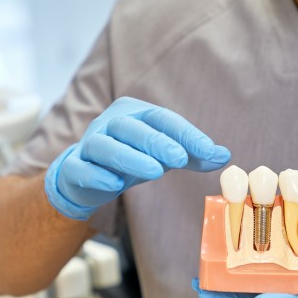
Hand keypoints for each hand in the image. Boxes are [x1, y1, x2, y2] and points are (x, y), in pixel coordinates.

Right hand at [45, 97, 230, 219]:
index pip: (162, 118)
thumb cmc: (130, 159)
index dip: (186, 134)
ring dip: (130, 158)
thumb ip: (193, 155)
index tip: (209, 150)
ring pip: (106, 146)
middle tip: (181, 159)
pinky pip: (81, 168)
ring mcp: (88, 144)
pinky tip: (114, 185)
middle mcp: (109, 123)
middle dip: (157, 142)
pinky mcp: (73, 167)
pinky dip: (97, 175)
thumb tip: (225, 156)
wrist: (84, 176)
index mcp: (133, 113)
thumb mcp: (163, 156)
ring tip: (155, 172)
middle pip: (132, 128)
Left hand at [193, 198, 297, 297]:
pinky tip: (224, 242)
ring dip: (230, 273)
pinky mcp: (292, 270)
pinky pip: (264, 264)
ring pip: (256, 280)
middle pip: (261, 294)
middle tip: (203, 284)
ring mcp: (294, 282)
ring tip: (203, 263)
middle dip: (232, 290)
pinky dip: (245, 253)